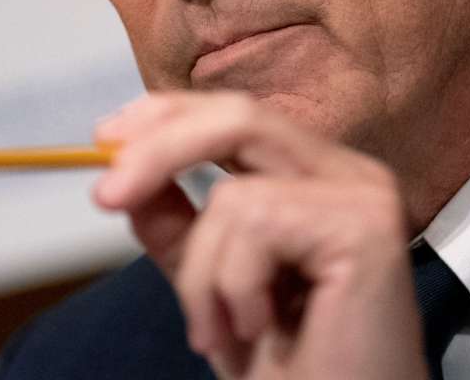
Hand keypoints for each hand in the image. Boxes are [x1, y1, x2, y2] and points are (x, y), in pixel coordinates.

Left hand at [93, 91, 427, 379]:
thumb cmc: (292, 368)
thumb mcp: (210, 286)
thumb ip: (177, 228)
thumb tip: (123, 174)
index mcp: (314, 177)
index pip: (235, 115)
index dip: (167, 115)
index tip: (103, 139)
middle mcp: (346, 174)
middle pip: (237, 118)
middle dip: (156, 151)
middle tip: (105, 196)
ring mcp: (363, 195)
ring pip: (233, 192)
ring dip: (202, 275)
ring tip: (219, 333)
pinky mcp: (366, 225)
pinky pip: (256, 223)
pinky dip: (234, 287)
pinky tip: (262, 330)